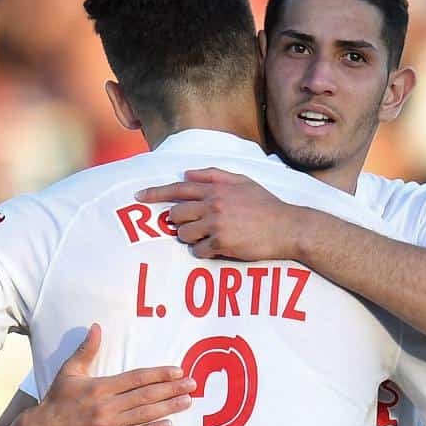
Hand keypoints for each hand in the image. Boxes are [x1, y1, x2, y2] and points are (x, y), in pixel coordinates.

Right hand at [15, 323, 194, 425]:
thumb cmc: (58, 400)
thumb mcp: (69, 371)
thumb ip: (86, 350)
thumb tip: (96, 327)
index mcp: (101, 386)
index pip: (137, 378)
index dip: (159, 374)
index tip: (178, 371)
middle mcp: (107, 405)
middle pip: (146, 395)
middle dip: (172, 389)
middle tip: (192, 384)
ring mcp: (108, 425)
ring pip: (144, 414)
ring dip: (168, 407)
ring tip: (188, 401)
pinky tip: (168, 424)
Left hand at [136, 168, 306, 260]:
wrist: (287, 227)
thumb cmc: (265, 204)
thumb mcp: (242, 181)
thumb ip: (213, 175)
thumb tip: (187, 174)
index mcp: (216, 188)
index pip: (178, 189)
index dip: (155, 193)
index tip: (138, 197)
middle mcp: (213, 204)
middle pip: (176, 214)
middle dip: (178, 223)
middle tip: (194, 226)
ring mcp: (216, 224)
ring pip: (183, 234)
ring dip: (190, 238)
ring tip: (207, 237)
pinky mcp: (222, 243)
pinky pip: (198, 251)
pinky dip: (203, 252)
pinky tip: (216, 248)